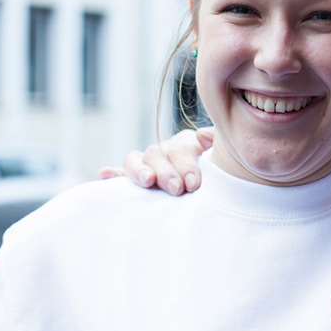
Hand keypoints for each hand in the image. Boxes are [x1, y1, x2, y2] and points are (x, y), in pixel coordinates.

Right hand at [98, 127, 214, 195]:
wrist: (221, 195)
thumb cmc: (223, 178)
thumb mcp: (225, 160)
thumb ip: (216, 144)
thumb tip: (203, 135)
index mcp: (187, 145)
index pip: (181, 146)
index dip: (186, 164)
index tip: (193, 184)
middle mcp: (166, 152)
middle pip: (157, 153)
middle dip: (166, 172)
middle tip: (176, 189)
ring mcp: (149, 165)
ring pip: (137, 160)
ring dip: (139, 170)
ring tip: (147, 180)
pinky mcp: (138, 180)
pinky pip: (120, 174)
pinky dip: (113, 175)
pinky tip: (104, 174)